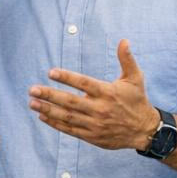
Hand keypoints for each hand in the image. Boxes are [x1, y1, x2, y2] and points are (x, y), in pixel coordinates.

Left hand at [28, 40, 161, 150]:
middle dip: (50, 95)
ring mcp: (95, 124)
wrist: (144, 130)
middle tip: (32, 89)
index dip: (67, 77)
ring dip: (48, 109)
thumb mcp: (135, 78)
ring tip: (32, 102)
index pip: (83, 83)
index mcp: (108, 92)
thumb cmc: (137, 100)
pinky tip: (43, 116)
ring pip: (67, 116)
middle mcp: (100, 109)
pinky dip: (56, 123)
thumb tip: (124, 40)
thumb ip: (127, 59)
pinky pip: (70, 129)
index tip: (51, 72)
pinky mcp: (92, 136)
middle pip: (70, 101)